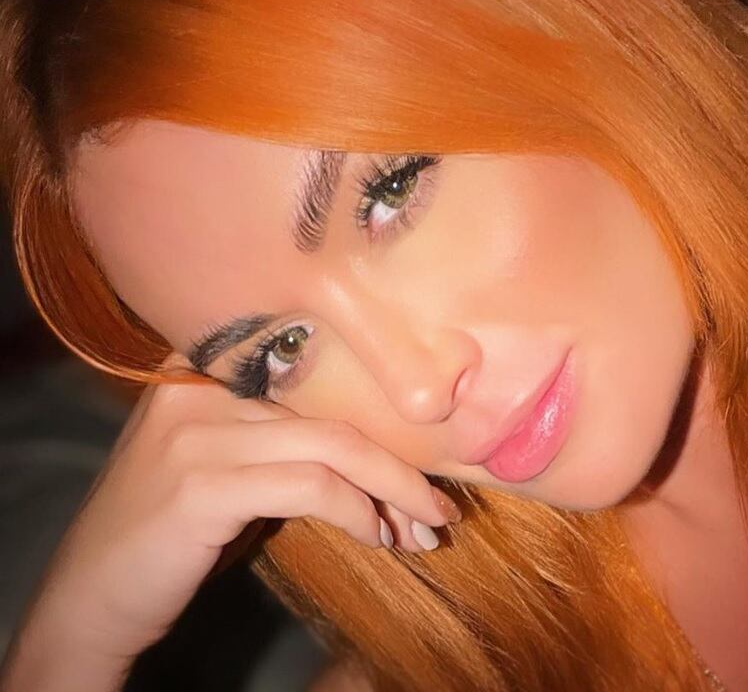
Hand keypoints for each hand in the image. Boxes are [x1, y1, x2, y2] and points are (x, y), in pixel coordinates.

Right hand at [0, 353, 456, 689]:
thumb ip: (289, 437)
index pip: (319, 364)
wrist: (91, 597)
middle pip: (334, 406)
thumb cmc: (175, 533)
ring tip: (424, 530)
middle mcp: (197, 383)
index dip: (383, 409)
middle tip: (442, 506)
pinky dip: (356, 512)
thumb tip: (391, 449)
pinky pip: (310, 486)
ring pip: (333, 445)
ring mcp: (196, 431)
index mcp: (206, 364)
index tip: (431, 454)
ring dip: (393, 492)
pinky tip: (375, 536)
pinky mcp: (200, 484)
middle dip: (400, 462)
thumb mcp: (233, 463)